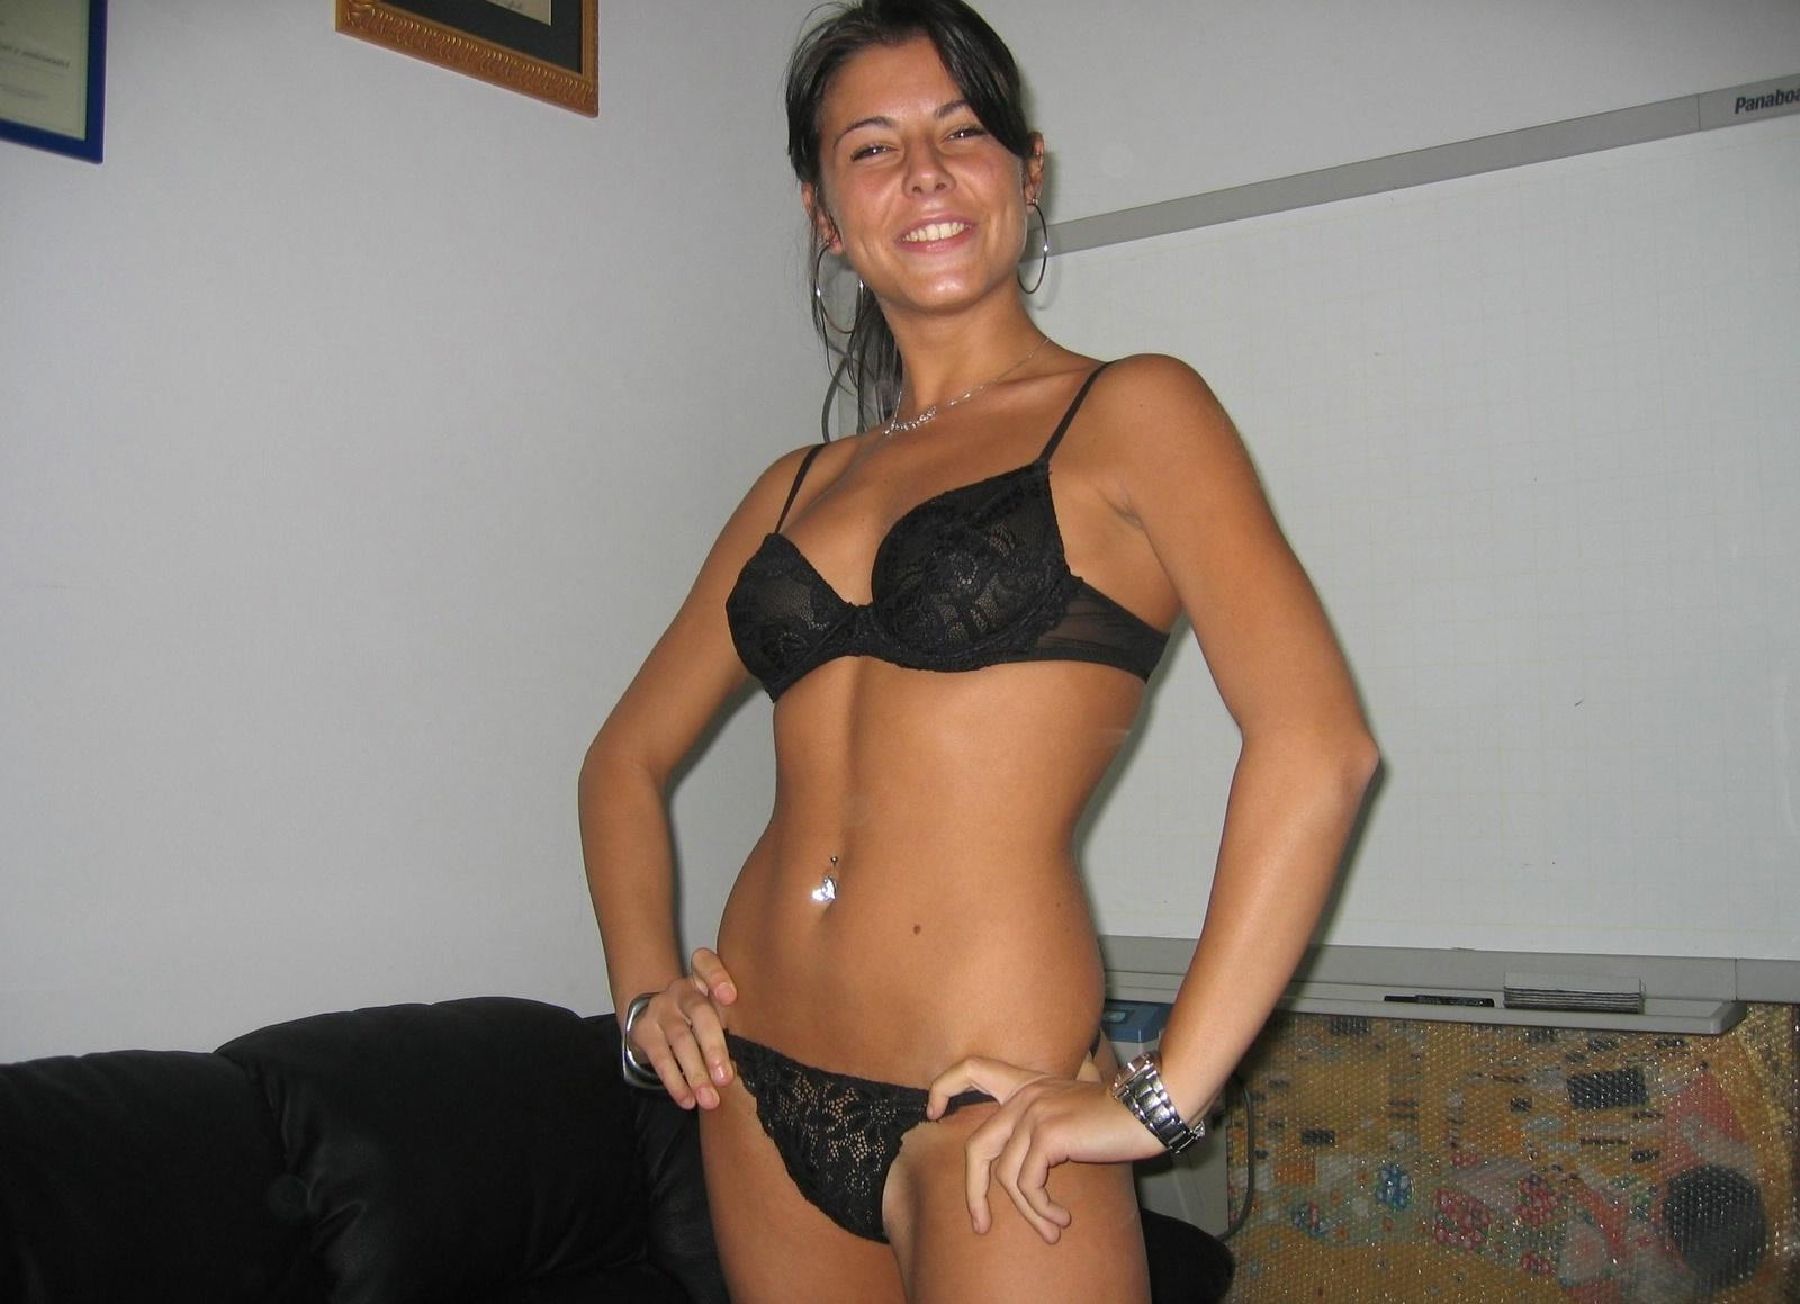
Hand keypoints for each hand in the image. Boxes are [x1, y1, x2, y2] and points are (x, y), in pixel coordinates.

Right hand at [627, 948, 737, 1109]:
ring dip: (695, 1073)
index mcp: (703, 980)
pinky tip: (687, 1100)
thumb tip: (756, 1055)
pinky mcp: (644, 1031)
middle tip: (725, 1078)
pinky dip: (675, 1082)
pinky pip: (660, 1058)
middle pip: (698, 1011)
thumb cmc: (698, 1019)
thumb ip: (731, 1020)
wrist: (655, 1022)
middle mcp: (681, 990)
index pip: (705, 963)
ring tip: (709, 1099)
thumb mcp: (714, 1011)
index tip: (731, 997)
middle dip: (713, 1046)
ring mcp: (660, 1009)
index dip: (717, 976)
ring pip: (679, 1039)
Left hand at [925, 1052, 1161, 1243]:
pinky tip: (1061, 1218)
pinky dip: (1040, 1208)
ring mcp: (1033, 1112)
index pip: (971, 1068)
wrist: (1146, 1110)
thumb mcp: (1072, 1111)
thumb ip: (1046, 1119)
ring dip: (1026, 1212)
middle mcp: (1024, 1095)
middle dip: (973, 1193)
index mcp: (1026, 1084)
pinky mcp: (1046, 1133)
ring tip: (1050, 1229)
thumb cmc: (1115, 1118)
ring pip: (1005, 1176)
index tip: (933, 1114)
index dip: (943, 1088)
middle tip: (980, 1225)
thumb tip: (1029, 1158)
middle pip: (977, 1147)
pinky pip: (1027, 1183)